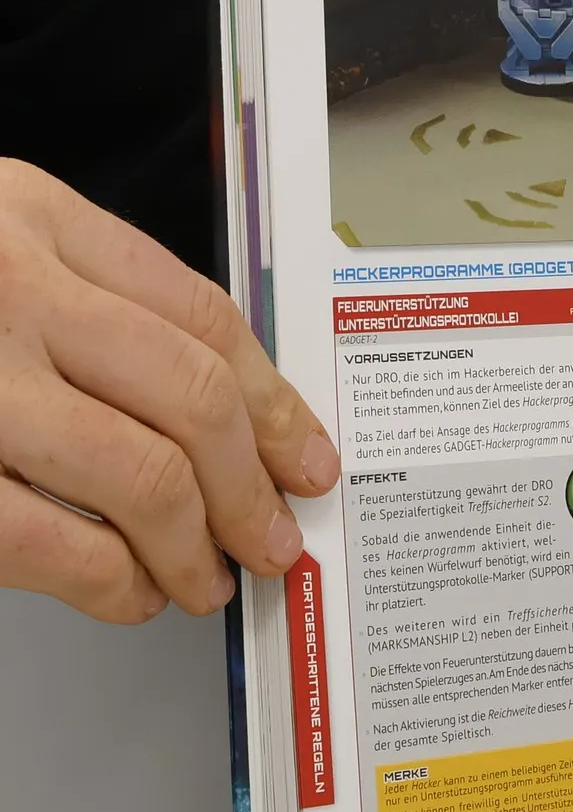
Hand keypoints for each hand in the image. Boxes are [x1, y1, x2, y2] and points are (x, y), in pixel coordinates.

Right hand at [0, 161, 340, 622]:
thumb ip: (86, 298)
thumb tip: (222, 406)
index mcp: (31, 217)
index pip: (204, 316)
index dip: (276, 401)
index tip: (304, 455)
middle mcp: (5, 285)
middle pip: (194, 396)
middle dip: (253, 485)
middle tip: (271, 535)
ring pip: (141, 475)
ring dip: (194, 546)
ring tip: (204, 578)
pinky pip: (50, 541)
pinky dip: (112, 583)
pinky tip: (128, 595)